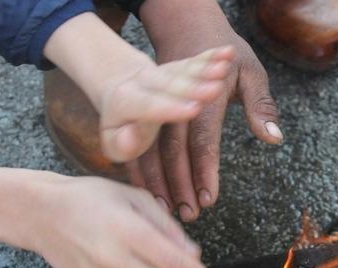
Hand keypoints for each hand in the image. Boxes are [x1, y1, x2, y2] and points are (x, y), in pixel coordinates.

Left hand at [98, 46, 236, 161]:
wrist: (117, 88)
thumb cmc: (118, 125)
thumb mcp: (109, 140)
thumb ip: (120, 145)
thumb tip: (130, 140)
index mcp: (125, 100)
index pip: (148, 105)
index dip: (169, 108)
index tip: (193, 109)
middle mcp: (144, 82)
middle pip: (170, 84)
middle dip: (193, 86)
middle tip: (216, 89)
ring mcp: (163, 73)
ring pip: (185, 69)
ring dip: (206, 69)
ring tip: (225, 66)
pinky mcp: (178, 67)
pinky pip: (195, 61)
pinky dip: (211, 56)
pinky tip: (228, 53)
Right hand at [131, 0, 281, 220]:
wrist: (188, 27)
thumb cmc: (228, 55)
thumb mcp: (251, 72)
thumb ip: (261, 106)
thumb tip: (273, 137)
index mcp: (206, 95)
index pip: (203, 139)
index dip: (205, 170)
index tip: (208, 197)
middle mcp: (178, 102)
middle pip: (174, 150)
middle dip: (180, 184)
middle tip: (189, 214)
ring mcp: (159, 105)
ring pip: (153, 149)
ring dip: (160, 182)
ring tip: (170, 209)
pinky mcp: (149, 110)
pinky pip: (141, 144)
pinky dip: (144, 169)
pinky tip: (152, 192)